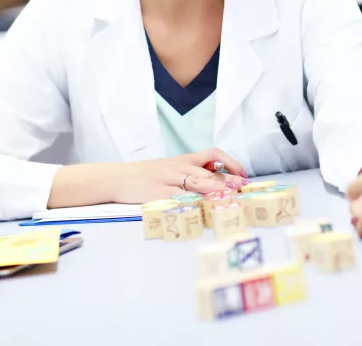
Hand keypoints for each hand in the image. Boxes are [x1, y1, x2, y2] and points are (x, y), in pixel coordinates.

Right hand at [110, 148, 248, 203]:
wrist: (117, 178)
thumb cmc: (145, 175)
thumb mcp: (170, 168)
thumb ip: (191, 172)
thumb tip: (216, 180)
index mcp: (184, 160)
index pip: (213, 155)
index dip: (231, 162)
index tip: (243, 174)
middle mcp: (179, 167)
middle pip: (210, 171)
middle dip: (230, 180)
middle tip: (244, 188)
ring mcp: (169, 180)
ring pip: (197, 182)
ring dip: (216, 189)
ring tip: (230, 195)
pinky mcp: (158, 193)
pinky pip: (179, 197)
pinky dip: (192, 201)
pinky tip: (203, 206)